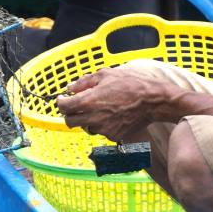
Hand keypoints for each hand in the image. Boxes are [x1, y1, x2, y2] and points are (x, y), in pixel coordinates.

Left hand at [56, 66, 175, 141]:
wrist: (152, 101)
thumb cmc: (130, 84)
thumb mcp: (105, 75)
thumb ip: (84, 82)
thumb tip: (70, 88)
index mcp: (89, 101)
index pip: (64, 107)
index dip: (61, 102)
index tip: (62, 99)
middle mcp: (93, 117)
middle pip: (70, 121)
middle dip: (70, 113)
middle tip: (75, 106)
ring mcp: (103, 129)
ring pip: (86, 127)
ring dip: (87, 119)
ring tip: (99, 108)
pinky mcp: (113, 136)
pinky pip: (101, 131)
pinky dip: (102, 124)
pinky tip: (111, 115)